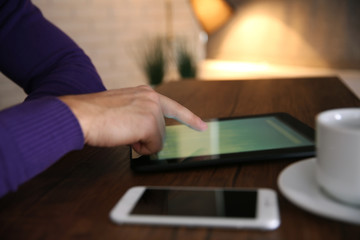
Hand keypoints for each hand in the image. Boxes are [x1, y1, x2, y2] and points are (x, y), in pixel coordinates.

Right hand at [59, 85, 206, 154]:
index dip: (190, 119)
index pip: (174, 108)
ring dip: (141, 143)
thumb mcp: (123, 108)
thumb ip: (140, 115)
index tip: (202, 126)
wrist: (80, 115)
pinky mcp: (149, 123)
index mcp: (146, 93)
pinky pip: (153, 147)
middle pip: (162, 131)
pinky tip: (124, 136)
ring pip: (158, 140)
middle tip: (124, 130)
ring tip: (121, 131)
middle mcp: (152, 98)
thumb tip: (149, 134)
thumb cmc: (96, 114)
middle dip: (145, 138)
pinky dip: (140, 149)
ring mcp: (152, 109)